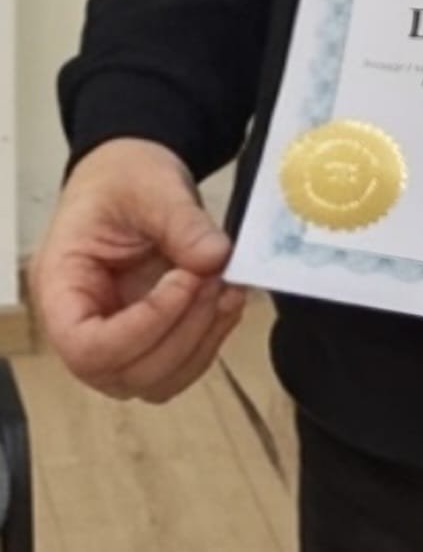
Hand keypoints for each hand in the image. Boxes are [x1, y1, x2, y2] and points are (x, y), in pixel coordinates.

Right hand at [29, 136, 247, 403]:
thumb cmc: (122, 177)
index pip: (85, 347)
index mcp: (60, 286)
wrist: (132, 175)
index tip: (185, 281)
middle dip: (181, 332)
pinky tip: (228, 298)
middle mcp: (82, 324)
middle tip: (216, 280)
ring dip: (200, 341)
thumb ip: (181, 221)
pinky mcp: (150, 336)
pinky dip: (210, 339)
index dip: (142, 328)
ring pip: (155, 380)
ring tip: (227, 288)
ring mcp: (116, 337)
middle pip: (123, 372)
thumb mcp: (150, 184)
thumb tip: (216, 257)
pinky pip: (178, 365)